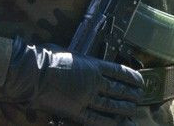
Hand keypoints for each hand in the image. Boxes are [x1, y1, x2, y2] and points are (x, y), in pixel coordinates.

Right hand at [0, 40, 142, 124]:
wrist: (33, 72)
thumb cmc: (48, 58)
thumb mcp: (71, 54)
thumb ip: (82, 61)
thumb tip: (84, 63)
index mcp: (93, 65)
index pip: (119, 72)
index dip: (131, 77)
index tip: (140, 81)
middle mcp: (94, 81)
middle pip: (118, 89)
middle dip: (131, 94)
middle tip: (140, 97)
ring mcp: (86, 97)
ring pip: (111, 105)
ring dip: (124, 108)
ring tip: (133, 109)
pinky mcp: (75, 111)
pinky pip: (95, 118)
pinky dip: (107, 121)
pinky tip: (116, 122)